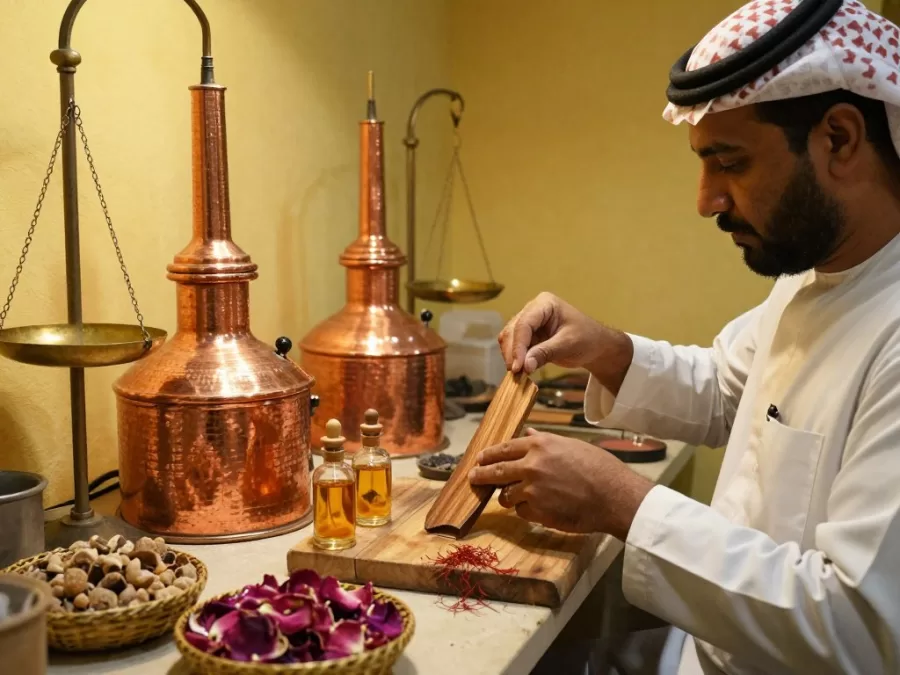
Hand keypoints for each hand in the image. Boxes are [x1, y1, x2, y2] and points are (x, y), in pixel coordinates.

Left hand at [468, 428, 653, 539]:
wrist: (613, 496)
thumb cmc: (599, 468)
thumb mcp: (570, 445)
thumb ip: (544, 441)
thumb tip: (527, 432)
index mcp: (540, 444)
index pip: (504, 448)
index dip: (489, 454)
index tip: (479, 458)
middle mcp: (531, 465)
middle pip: (495, 471)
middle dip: (481, 475)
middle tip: (473, 477)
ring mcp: (532, 489)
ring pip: (506, 495)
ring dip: (509, 497)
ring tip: (518, 497)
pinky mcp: (537, 511)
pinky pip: (522, 512)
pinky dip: (527, 511)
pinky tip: (542, 508)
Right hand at [498, 292, 632, 393]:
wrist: (596, 346)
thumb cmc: (587, 339)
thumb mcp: (568, 345)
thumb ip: (545, 353)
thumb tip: (524, 366)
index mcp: (544, 304)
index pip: (524, 324)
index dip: (518, 346)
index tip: (518, 366)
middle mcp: (533, 310)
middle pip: (513, 330)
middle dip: (512, 352)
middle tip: (516, 373)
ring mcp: (529, 323)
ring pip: (509, 339)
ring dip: (512, 356)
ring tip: (518, 374)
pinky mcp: (529, 337)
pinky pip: (515, 347)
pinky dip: (516, 359)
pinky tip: (521, 371)